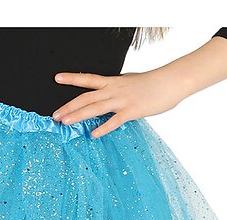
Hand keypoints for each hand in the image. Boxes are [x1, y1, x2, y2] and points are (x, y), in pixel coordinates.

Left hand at [51, 69, 189, 137]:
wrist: (172, 81)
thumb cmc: (153, 84)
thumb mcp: (130, 83)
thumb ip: (117, 91)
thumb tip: (108, 99)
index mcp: (113, 82)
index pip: (88, 79)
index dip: (72, 78)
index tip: (57, 78)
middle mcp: (114, 89)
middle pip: (86, 98)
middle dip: (69, 106)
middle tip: (54, 115)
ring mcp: (122, 100)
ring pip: (95, 108)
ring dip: (78, 115)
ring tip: (65, 122)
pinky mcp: (132, 110)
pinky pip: (114, 121)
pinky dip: (103, 127)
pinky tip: (93, 134)